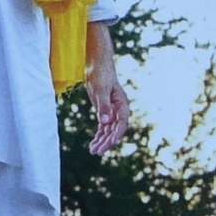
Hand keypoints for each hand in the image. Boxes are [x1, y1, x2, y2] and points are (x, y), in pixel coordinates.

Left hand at [84, 22, 129, 155]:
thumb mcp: (100, 89)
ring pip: (108, 130)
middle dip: (107, 141)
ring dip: (102, 141)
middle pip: (115, 130)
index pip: (122, 123)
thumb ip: (103, 106)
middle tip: (97, 152)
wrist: (97, 64)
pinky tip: (93, 144)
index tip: (110, 143)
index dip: (116, 134)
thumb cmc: (100, 74)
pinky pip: (103, 127)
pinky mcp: (104, 111)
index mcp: (122, 104)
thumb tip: (105, 121)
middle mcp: (119, 110)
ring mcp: (111, 111)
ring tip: (93, 151)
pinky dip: (98, 136)